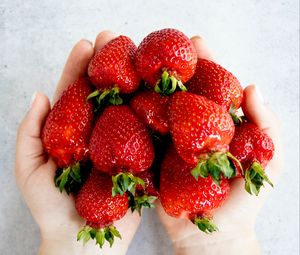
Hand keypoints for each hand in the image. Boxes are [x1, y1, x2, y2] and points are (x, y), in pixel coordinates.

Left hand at [15, 31, 140, 254]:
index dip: (80, 68)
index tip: (87, 44)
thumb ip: (30, 133)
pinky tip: (159, 91)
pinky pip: (147, 133)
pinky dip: (153, 112)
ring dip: (132, 81)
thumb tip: (40, 95)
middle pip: (104, 94)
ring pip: (127, 107)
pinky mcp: (139, 159)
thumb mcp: (29, 170)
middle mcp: (98, 133)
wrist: (82, 242)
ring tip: (138, 56)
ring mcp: (121, 144)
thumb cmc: (51, 209)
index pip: (76, 93)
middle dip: (108, 65)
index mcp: (73, 132)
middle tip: (115, 38)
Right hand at [156, 36, 282, 254]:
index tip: (197, 43)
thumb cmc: (242, 202)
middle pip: (183, 92)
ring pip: (160, 109)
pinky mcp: (154, 159)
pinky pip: (144, 134)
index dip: (207, 64)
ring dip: (150, 86)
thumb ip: (266, 127)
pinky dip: (135, 116)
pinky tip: (127, 96)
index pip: (212, 88)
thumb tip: (252, 87)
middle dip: (175, 67)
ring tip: (140, 63)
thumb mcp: (268, 163)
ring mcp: (171, 143)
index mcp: (219, 127)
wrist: (212, 238)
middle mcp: (194, 130)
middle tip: (162, 45)